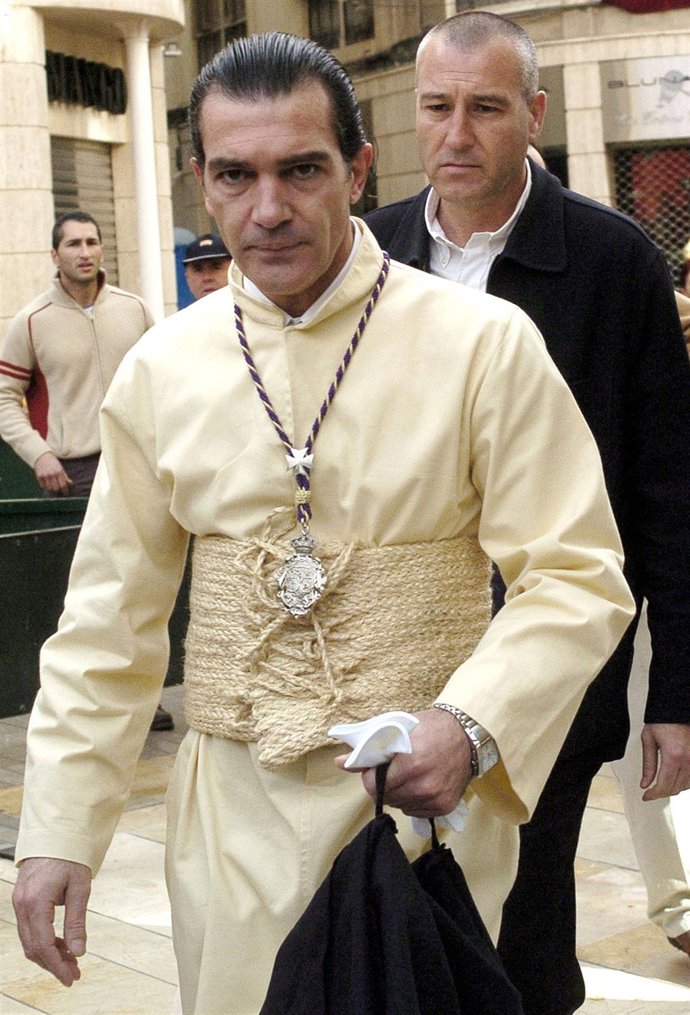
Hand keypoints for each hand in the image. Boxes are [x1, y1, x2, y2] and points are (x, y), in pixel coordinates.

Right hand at [13, 857, 91, 985]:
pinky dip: (43, 940)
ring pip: (29, 940)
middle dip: (53, 964)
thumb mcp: (80, 887)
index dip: (57, 965)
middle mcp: (22, 904)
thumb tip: (78, 952)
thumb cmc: (71, 856)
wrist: (56, 832)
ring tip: (70, 961)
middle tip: (74, 973)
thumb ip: (76, 921)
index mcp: (36, 902)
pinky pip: (29, 928)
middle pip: (33, 947)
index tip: (72, 978)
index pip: (43, 945)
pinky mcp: (21, 899)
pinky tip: (61, 944)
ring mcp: (19, 902)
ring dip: (48, 954)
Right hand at [34, 452, 71, 494]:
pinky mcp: (39, 476)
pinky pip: (42, 486)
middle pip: (56, 488)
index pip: (63, 485)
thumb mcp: (61, 468)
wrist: (42, 456)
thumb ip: (65, 476)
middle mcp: (52, 474)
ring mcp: (45, 475)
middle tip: (58, 487)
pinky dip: (44, 485)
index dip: (65, 490)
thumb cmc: (53, 462)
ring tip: (52, 484)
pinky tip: (46, 482)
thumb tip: (70, 483)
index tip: (66, 493)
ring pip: (49, 488)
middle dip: (57, 489)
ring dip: (51, 488)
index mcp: (59, 472)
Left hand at [336, 708, 473, 817]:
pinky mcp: (444, 806)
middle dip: (382, 786)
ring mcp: (435, 798)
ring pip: (400, 806)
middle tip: (391, 771)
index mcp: (411, 763)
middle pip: (386, 798)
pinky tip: (418, 784)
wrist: (468, 736)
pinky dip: (412, 800)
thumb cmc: (431, 728)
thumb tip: (340, 763)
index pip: (374, 786)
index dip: (369, 777)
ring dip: (397, 794)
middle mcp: (424, 785)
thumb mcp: (398, 730)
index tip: (374, 769)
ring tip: (406, 776)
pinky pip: (415, 811)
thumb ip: (370, 748)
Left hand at [640, 723, 689, 800]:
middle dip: (661, 793)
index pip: (664, 785)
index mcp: (673, 755)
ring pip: (685, 787)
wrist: (676, 711)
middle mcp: (688, 759)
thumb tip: (645, 784)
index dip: (654, 795)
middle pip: (675, 788)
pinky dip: (683, 783)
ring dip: (672, 788)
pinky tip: (674, 779)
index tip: (646, 797)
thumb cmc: (662, 721)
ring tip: (661, 785)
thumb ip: (647, 765)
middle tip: (651, 792)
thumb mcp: (648, 740)